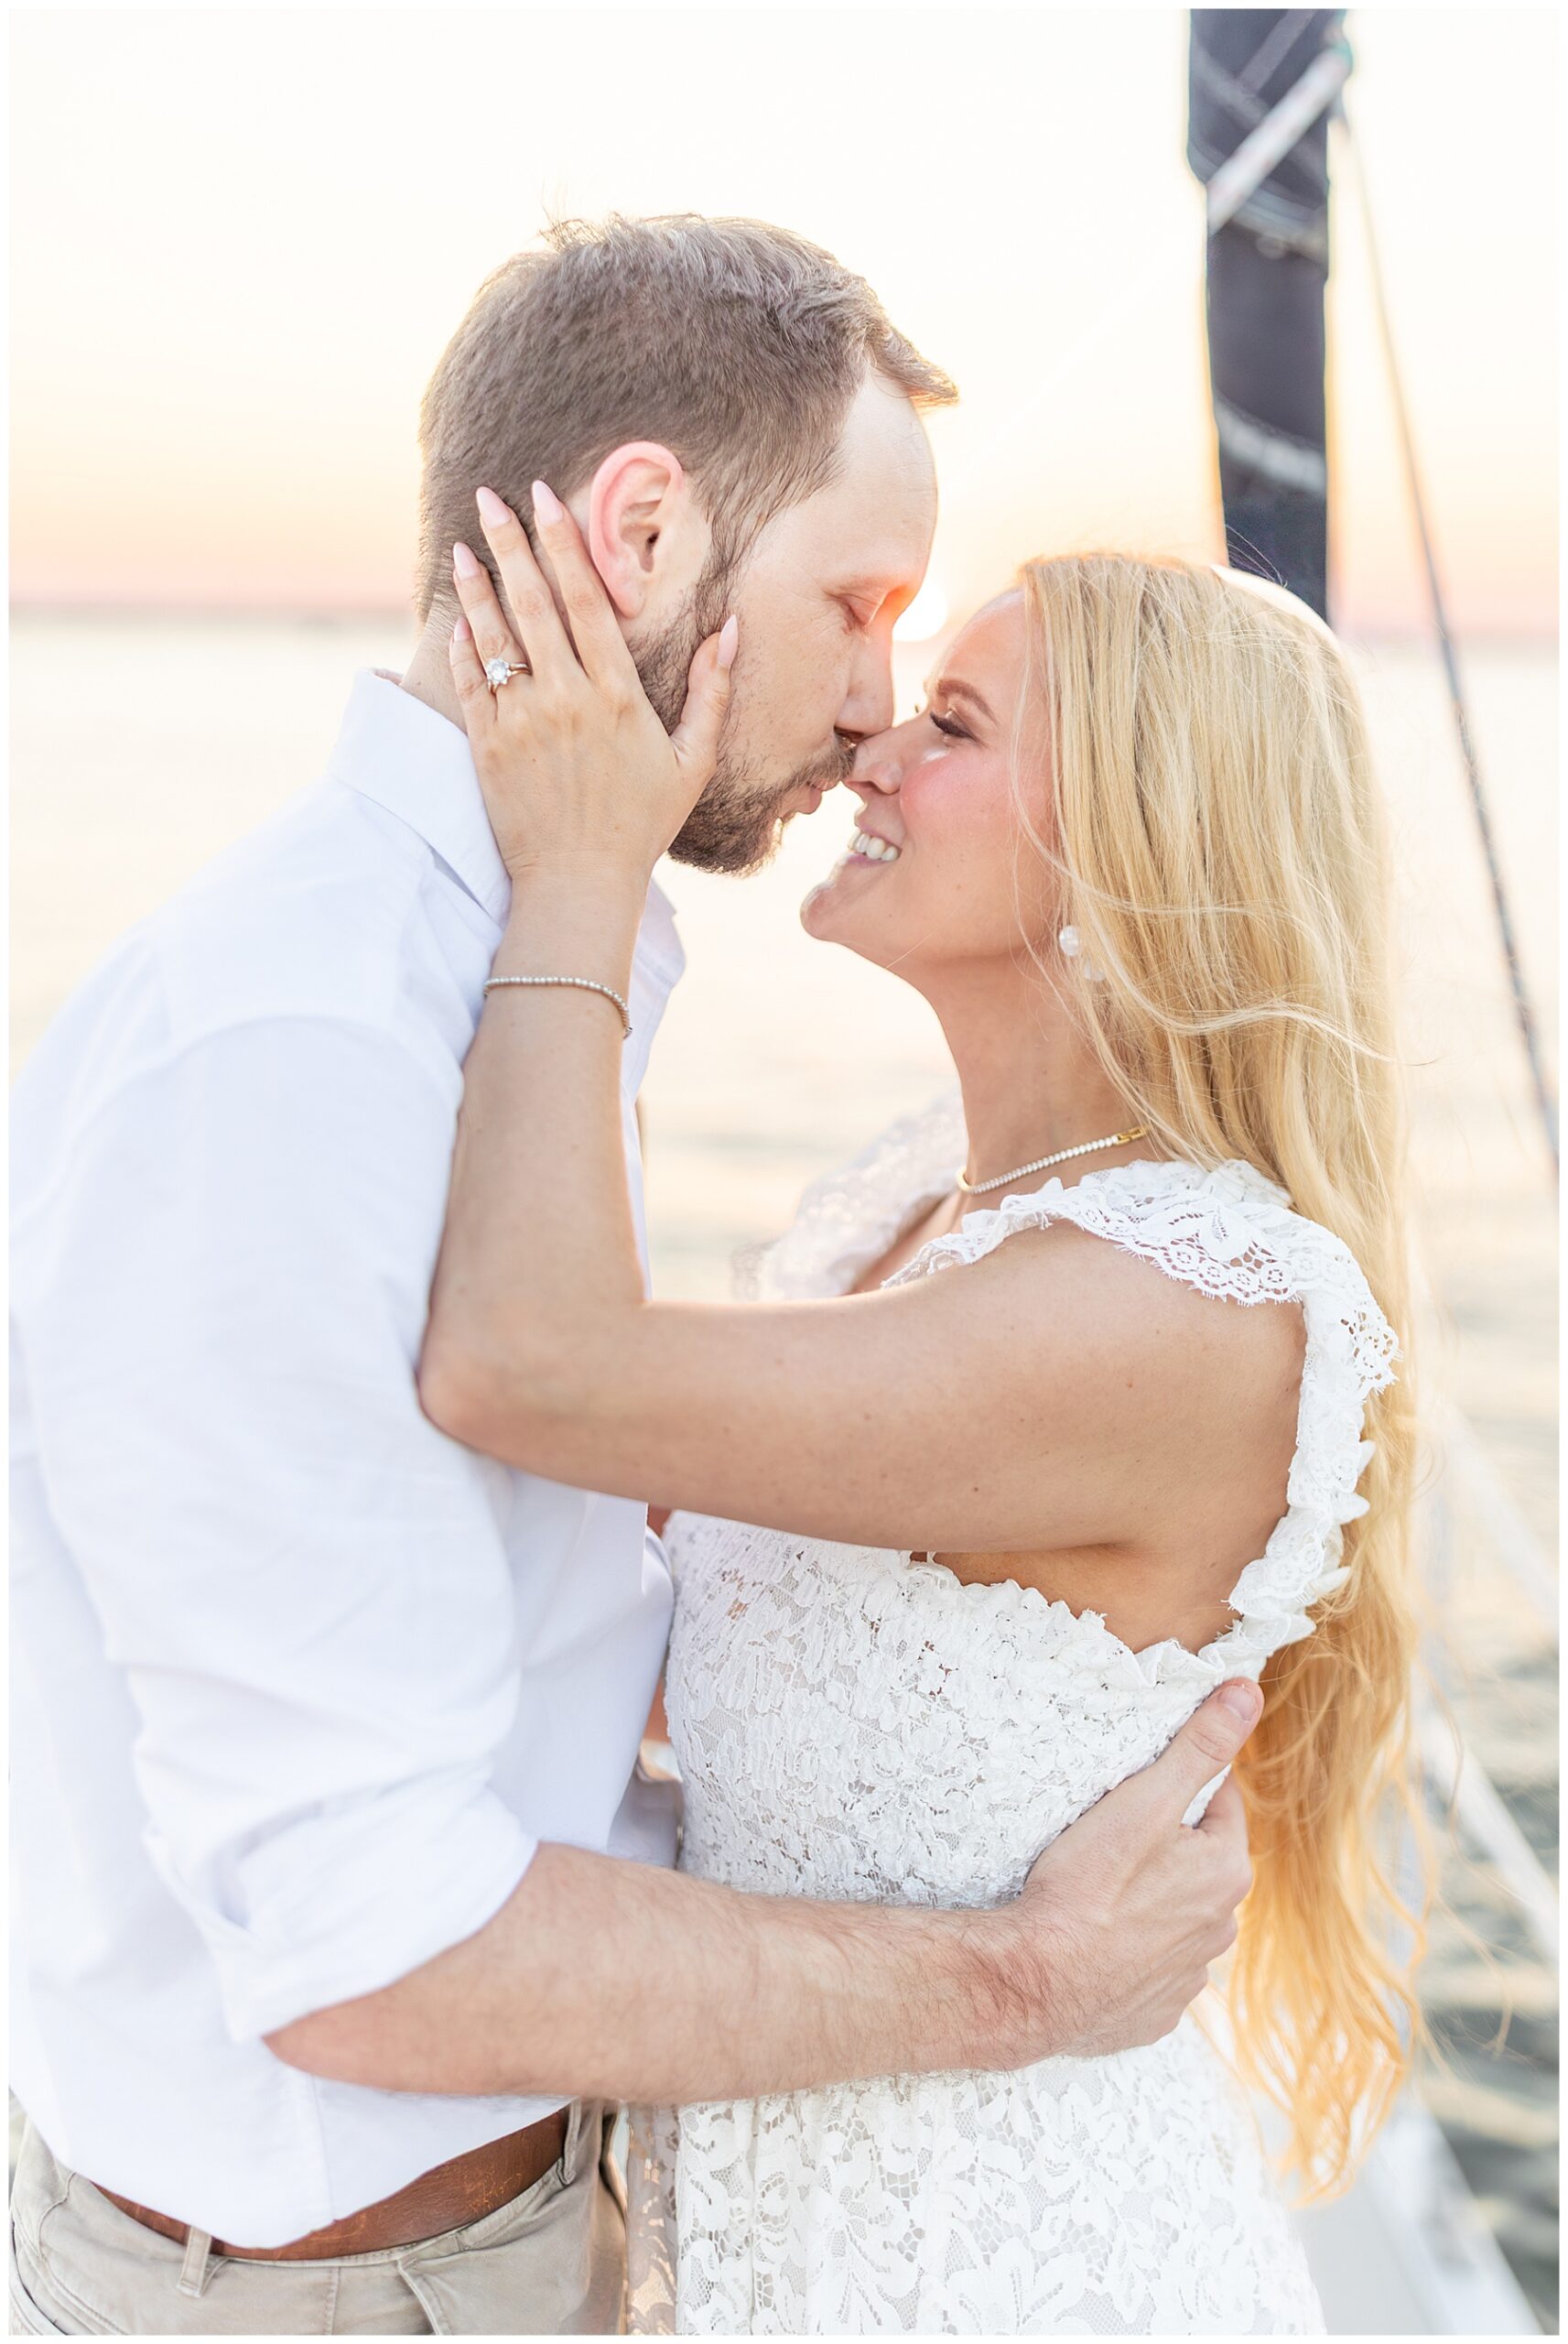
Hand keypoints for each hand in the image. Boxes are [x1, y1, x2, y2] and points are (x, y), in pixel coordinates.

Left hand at [447, 482, 736, 880]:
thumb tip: (730, 631)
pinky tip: (460, 615)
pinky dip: (464, 645)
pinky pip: (471, 681)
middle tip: (491, 497)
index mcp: (615, 695)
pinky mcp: (487, 746)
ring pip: (494, 636)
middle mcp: (565, 699)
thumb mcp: (693, 761)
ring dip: (477, 586)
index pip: (584, 600)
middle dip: (511, 543)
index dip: (563, 544)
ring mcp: (521, 721)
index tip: (544, 499)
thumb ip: (711, 693)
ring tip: (463, 546)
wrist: (578, 883)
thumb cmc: (641, 824)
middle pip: (533, 603)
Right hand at [992, 1680, 1260, 2062]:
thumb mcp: (1143, 1801)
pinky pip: (1152, 1969)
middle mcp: (1221, 1929)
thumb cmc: (1087, 1887)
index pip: (1219, 1802)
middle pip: (1200, 1862)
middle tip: (1111, 1834)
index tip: (1137, 1785)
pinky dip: (1132, 1952)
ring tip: (1100, 1887)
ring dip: (1153, 1899)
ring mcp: (1188, 1977)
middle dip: (1167, 1843)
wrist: (1035, 1985)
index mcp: (1226, 1872)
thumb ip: (1199, 1746)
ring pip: (1179, 1917)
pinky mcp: (1156, 2014)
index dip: (1178, 1784)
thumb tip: (1247, 1692)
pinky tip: (1096, 1940)